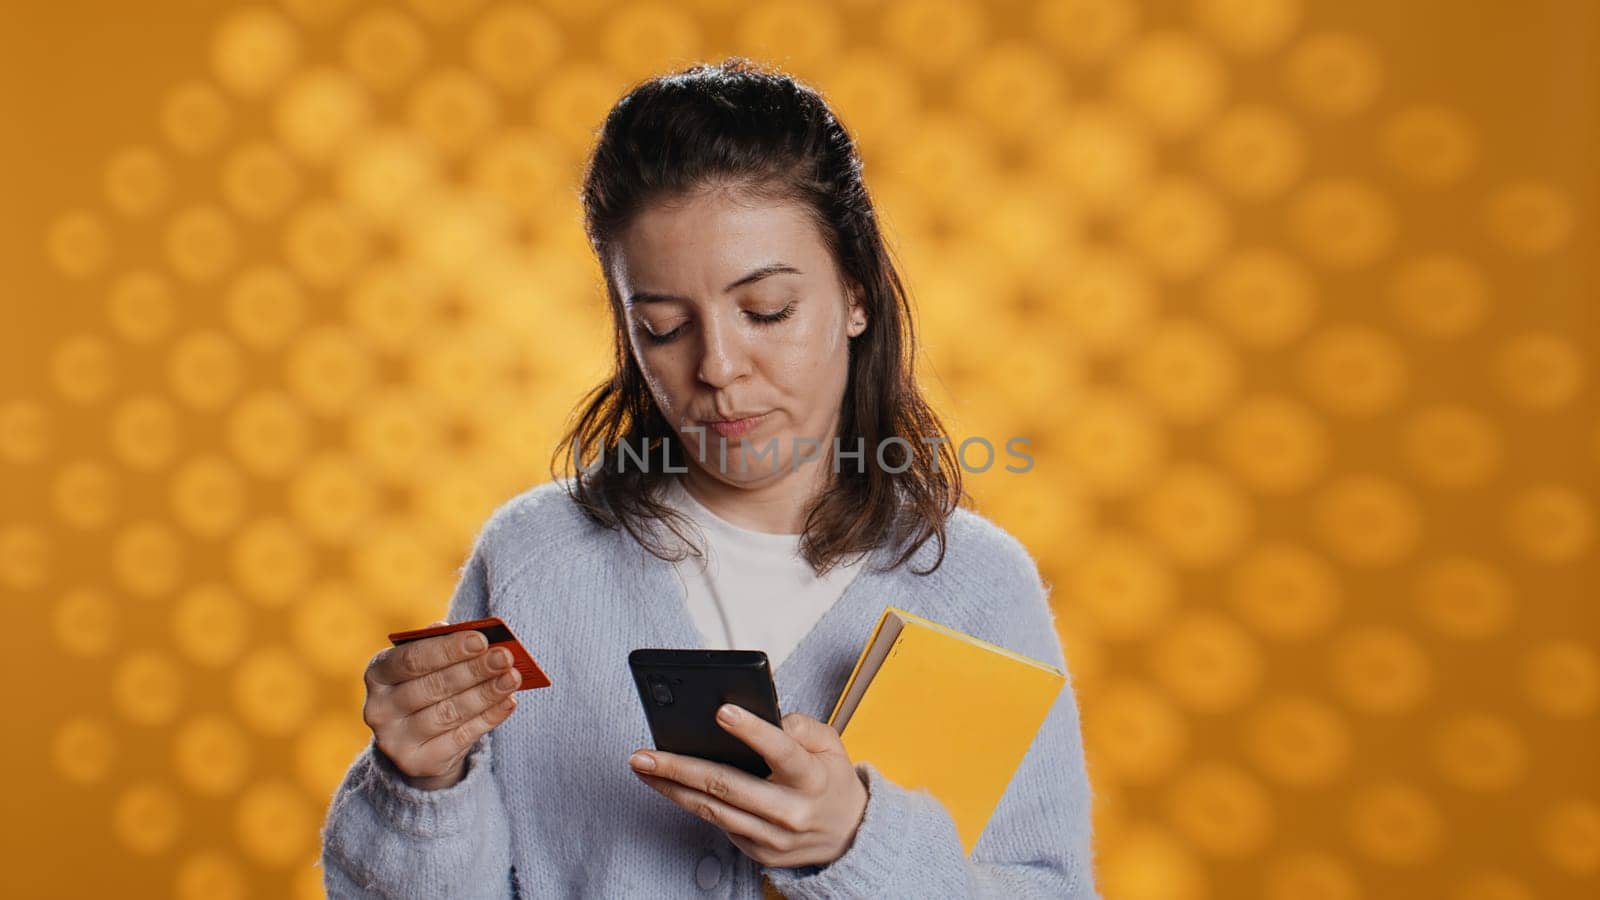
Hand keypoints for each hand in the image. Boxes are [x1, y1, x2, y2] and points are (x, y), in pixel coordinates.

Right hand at [362, 620, 521, 789]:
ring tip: (512, 678)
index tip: (481, 640)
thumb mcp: (428, 664)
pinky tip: (508, 702)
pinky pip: (460, 738)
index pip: (412, 659)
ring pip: (448, 713)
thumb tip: (468, 632)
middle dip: (474, 670)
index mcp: (377, 674)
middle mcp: (379, 708)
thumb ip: (443, 646)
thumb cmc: (429, 685)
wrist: (419, 740)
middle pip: (433, 686)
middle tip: (505, 658)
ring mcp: (394, 740)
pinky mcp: (417, 763)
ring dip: (486, 693)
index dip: (448, 649)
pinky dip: (488, 718)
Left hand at [628, 705, 868, 868]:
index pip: (782, 751)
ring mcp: (772, 837)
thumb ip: (802, 726)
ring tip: (642, 767)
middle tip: (644, 754)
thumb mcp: (832, 746)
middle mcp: (791, 812)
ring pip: (713, 810)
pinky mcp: (757, 852)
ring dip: (672, 787)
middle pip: (728, 787)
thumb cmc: (831, 781)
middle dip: (681, 768)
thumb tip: (766, 715)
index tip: (722, 711)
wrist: (848, 837)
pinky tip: (669, 785)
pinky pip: (717, 824)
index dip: (752, 731)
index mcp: (813, 778)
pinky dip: (690, 802)